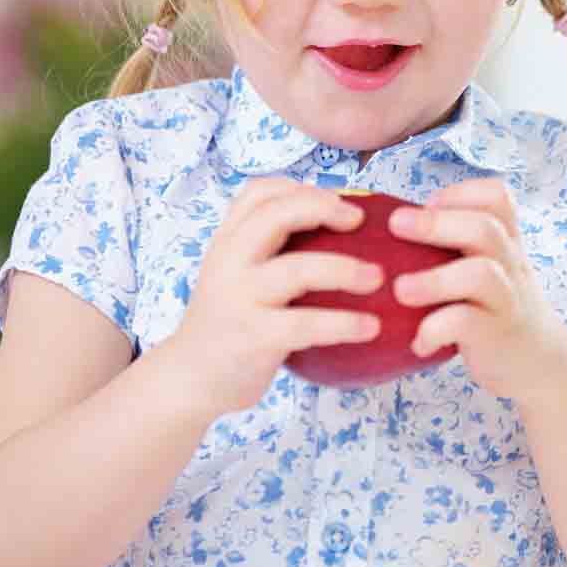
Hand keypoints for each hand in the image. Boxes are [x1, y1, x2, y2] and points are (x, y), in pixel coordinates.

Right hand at [163, 177, 384, 415]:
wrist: (189, 379)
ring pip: (298, 269)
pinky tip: (371, 327)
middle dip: (322, 208)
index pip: (257, 192)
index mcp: (227, 242)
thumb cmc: (229, 322)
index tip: (338, 198)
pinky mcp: (254, 337)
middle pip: (275, 214)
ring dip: (344, 270)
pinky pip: (306, 324)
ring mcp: (240, 298)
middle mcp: (229, 262)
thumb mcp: (237, 276)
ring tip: (377, 277)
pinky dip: (343, 323)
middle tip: (360, 219)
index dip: (301, 187)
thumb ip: (270, 251)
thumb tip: (344, 229)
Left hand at [388, 178, 566, 401]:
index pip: (497, 197)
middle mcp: (510, 264)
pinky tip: (418, 341)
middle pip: (485, 229)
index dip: (460, 194)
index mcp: (505, 241)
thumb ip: (457, 243)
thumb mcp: (489, 266)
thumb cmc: (493, 306)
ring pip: (481, 275)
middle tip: (396, 224)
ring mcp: (506, 299)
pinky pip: (468, 323)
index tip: (428, 204)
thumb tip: (389, 222)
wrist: (538, 361)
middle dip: (437, 223)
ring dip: (435, 279)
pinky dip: (436, 329)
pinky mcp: (495, 335)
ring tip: (401, 290)